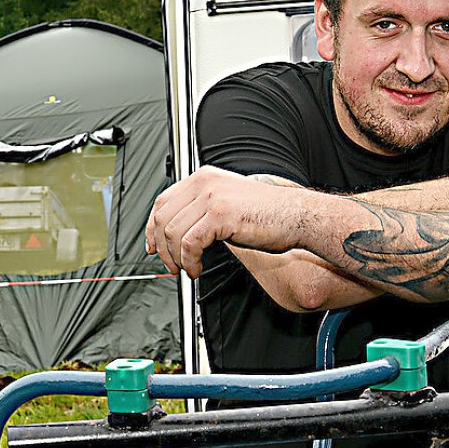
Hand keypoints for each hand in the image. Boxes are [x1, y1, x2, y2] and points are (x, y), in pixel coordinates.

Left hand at [145, 167, 301, 277]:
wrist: (296, 216)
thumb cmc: (269, 214)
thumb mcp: (227, 204)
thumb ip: (202, 211)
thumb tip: (179, 232)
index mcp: (204, 178)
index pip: (163, 201)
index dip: (152, 227)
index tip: (153, 246)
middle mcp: (205, 183)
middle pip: (163, 218)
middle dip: (163, 248)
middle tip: (171, 265)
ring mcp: (211, 196)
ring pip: (173, 232)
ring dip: (176, 258)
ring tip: (188, 269)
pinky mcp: (220, 214)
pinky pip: (190, 243)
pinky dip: (189, 261)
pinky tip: (197, 268)